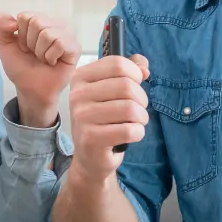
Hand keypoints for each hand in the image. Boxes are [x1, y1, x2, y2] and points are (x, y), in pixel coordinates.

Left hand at [0, 12, 80, 127]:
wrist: (30, 89)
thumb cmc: (21, 67)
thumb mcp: (4, 46)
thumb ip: (2, 27)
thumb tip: (7, 15)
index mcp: (40, 20)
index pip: (26, 16)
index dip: (21, 35)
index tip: (24, 47)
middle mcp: (55, 24)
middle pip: (36, 22)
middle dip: (30, 43)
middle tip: (35, 54)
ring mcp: (67, 35)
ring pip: (48, 33)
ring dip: (40, 51)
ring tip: (44, 59)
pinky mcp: (75, 48)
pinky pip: (60, 43)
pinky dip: (51, 56)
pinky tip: (53, 62)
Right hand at [67, 53, 150, 181]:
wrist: (90, 157)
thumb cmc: (103, 120)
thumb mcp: (113, 91)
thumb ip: (130, 72)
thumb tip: (143, 66)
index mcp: (81, 78)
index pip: (117, 64)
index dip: (135, 74)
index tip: (136, 85)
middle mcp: (77, 95)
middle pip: (126, 86)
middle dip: (142, 99)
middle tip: (138, 110)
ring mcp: (82, 117)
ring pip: (130, 109)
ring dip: (142, 118)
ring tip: (136, 123)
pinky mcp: (90, 138)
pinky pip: (129, 130)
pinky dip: (138, 133)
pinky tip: (131, 135)